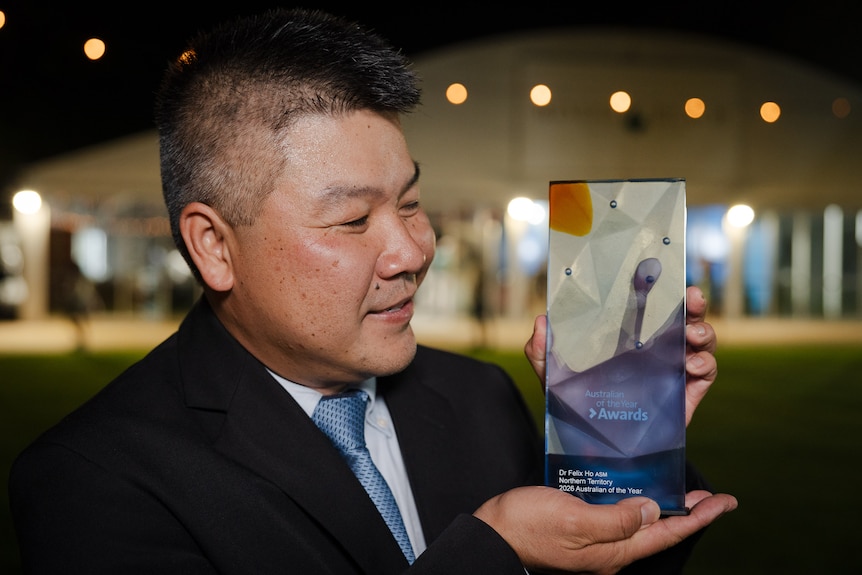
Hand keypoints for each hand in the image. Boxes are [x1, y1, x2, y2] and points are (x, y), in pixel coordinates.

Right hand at [474, 486, 736, 573]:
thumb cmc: (528, 526)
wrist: (492, 535)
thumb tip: (652, 510)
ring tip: (680, 492)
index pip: (666, 533)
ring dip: (662, 508)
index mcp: (613, 551)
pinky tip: (631, 489)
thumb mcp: (574, 521)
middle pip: (658, 531)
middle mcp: (609, 550)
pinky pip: (616, 518)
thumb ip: (616, 519)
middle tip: (711, 497)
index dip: (699, 518)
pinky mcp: (579, 530)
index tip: (725, 502)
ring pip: (638, 525)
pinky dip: (633, 503)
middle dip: (687, 515)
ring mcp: (594, 542)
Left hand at [524, 285, 717, 426]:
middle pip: (684, 318)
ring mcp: (674, 369)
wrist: (595, 448)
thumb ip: (541, 351)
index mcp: (630, 338)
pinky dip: (705, 364)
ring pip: (702, 342)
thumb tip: (541, 321)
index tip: (666, 275)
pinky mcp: (687, 393)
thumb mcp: (553, 376)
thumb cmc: (578, 403)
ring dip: (704, 332)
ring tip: (692, 335)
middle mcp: (657, 349)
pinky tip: (690, 365)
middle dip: (694, 304)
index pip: (651, 307)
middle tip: (692, 297)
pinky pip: (707, 373)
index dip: (663, 290)